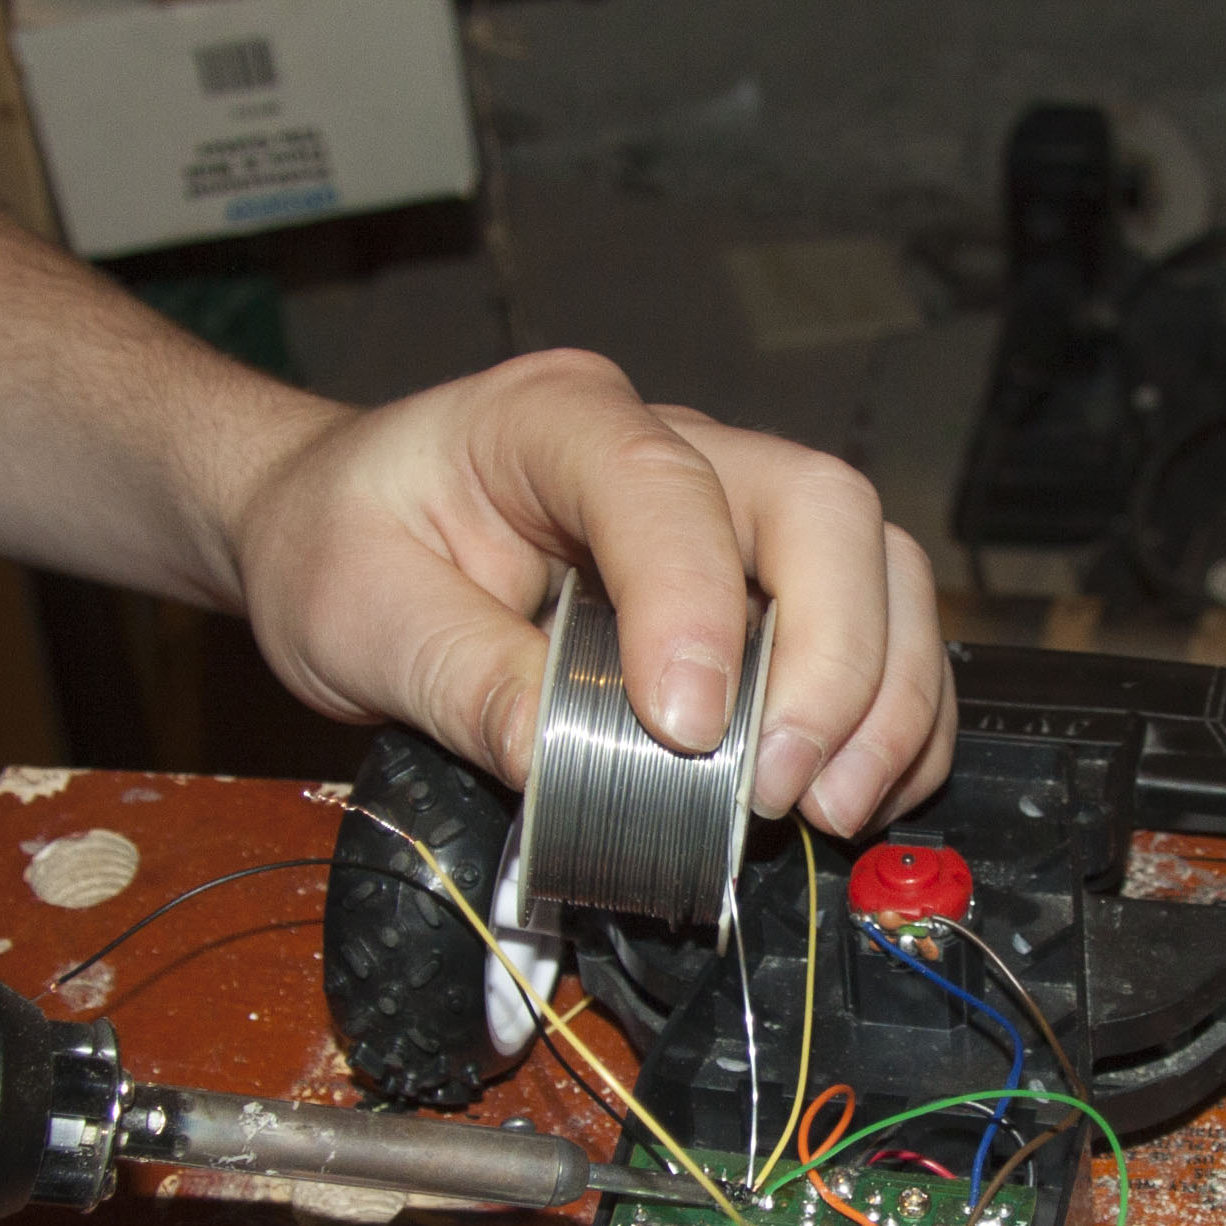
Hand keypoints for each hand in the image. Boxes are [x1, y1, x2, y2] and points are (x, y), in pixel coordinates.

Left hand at [227, 348, 954, 831]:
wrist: (333, 526)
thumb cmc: (341, 542)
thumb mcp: (357, 614)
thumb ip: (461, 681)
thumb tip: (562, 771)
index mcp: (554, 417)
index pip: (662, 486)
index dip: (694, 608)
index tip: (682, 730)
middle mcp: (670, 441)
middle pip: (819, 510)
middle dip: (829, 660)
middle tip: (773, 787)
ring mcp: (730, 507)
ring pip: (874, 564)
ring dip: (881, 696)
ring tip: (827, 807)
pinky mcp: (760, 582)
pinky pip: (875, 626)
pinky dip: (893, 716)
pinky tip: (854, 793)